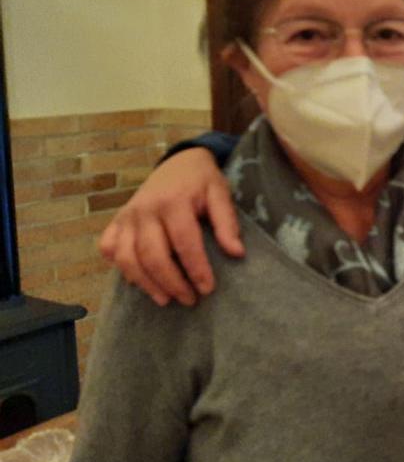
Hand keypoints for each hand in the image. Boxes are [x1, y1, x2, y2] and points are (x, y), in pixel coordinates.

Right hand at [98, 148, 242, 305]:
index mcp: (173, 202)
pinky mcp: (117, 221)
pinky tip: (138, 279)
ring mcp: (127, 216)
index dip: (196, 269)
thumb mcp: (220, 193)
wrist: (179, 161)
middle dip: (171, 283)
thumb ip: (227, 223)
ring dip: (145, 283)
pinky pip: (109, 248)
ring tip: (166, 299)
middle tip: (189, 300)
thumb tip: (237, 253)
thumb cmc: (202, 180)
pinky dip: (119, 267)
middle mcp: (145, 210)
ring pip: (127, 257)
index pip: (184, 242)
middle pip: (152, 255)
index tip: (207, 289)